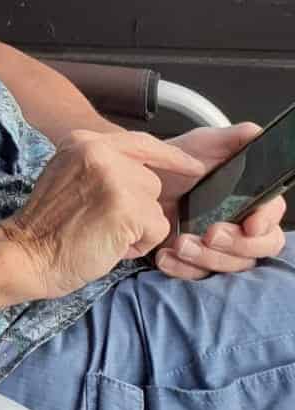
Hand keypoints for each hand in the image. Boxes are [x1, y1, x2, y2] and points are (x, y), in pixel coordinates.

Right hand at [0, 127, 202, 298]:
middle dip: (137, 207)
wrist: (25, 253)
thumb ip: (102, 166)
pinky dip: (139, 245)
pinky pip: (158, 229)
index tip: (194, 167)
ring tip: (104, 233)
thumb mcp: (68, 175)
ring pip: (156, 206)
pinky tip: (111, 245)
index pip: (141, 141)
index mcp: (83, 140)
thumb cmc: (46, 226)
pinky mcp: (126, 206)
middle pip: (150, 180)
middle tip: (102, 222)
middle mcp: (99, 150)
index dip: (170, 158)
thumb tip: (144, 174)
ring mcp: (114, 177)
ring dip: (138, 227)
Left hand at [149, 122, 286, 279]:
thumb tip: (256, 133)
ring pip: (229, 266)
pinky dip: (183, 269)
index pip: (272, 218)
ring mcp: (217, 248)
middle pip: (257, 249)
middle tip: (211, 233)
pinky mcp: (193, 262)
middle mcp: (238, 227)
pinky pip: (197, 276)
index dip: (265, 223)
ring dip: (207, 259)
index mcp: (248, 200)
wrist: (137, 181)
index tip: (250, 225)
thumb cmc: (175, 163)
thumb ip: (232, 140)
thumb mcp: (201, 145)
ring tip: (180, 243)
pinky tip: (166, 255)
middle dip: (236, 245)